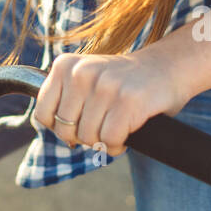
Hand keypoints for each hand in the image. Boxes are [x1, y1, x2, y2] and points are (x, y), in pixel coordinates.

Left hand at [33, 49, 187, 155]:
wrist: (167, 66)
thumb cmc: (122, 81)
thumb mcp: (86, 78)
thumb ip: (65, 97)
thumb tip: (51, 127)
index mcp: (65, 65)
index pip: (43, 113)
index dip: (60, 127)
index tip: (79, 123)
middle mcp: (81, 72)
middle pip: (65, 130)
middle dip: (84, 137)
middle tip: (103, 125)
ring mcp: (105, 86)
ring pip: (88, 138)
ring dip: (103, 142)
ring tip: (118, 126)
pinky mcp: (128, 101)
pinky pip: (110, 141)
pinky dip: (118, 145)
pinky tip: (128, 131)